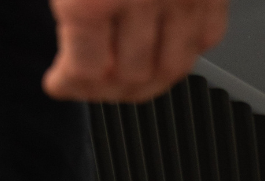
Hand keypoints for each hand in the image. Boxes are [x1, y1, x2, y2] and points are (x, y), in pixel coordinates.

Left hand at [43, 0, 226, 102]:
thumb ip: (68, 5)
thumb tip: (68, 51)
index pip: (86, 70)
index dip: (71, 84)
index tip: (60, 84)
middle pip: (131, 77)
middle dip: (108, 88)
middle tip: (91, 82)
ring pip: (172, 69)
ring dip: (148, 79)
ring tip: (126, 72)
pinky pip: (204, 39)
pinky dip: (184, 48)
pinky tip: (162, 42)